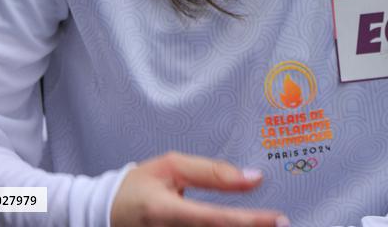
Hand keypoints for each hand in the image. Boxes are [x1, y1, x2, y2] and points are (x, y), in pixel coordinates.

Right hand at [110, 151, 288, 226]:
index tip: (278, 219)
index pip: (214, 220)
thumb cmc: (139, 186)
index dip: (249, 221)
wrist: (107, 212)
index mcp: (165, 212)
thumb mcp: (172, 167)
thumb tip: (252, 178)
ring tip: (265, 224)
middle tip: (281, 224)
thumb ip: (212, 173)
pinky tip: (240, 226)